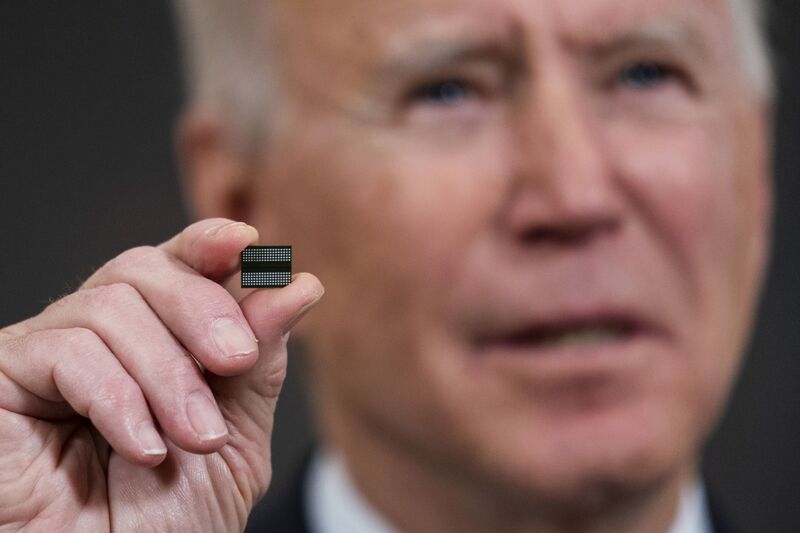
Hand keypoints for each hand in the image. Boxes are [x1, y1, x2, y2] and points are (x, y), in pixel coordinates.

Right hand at [0, 218, 323, 531]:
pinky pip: (65, 351)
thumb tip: (296, 287)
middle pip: (141, 268)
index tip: (249, 244)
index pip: (173, 266)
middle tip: (234, 360)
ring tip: (194, 437)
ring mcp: (46, 355)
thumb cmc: (168, 524)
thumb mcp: (236, 438)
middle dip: (200, 309)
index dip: (207, 244)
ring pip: (109, 306)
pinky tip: (142, 449)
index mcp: (153, 342)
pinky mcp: (2, 378)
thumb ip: (260, 363)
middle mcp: (97, 338)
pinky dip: (118, 397)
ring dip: (168, 375)